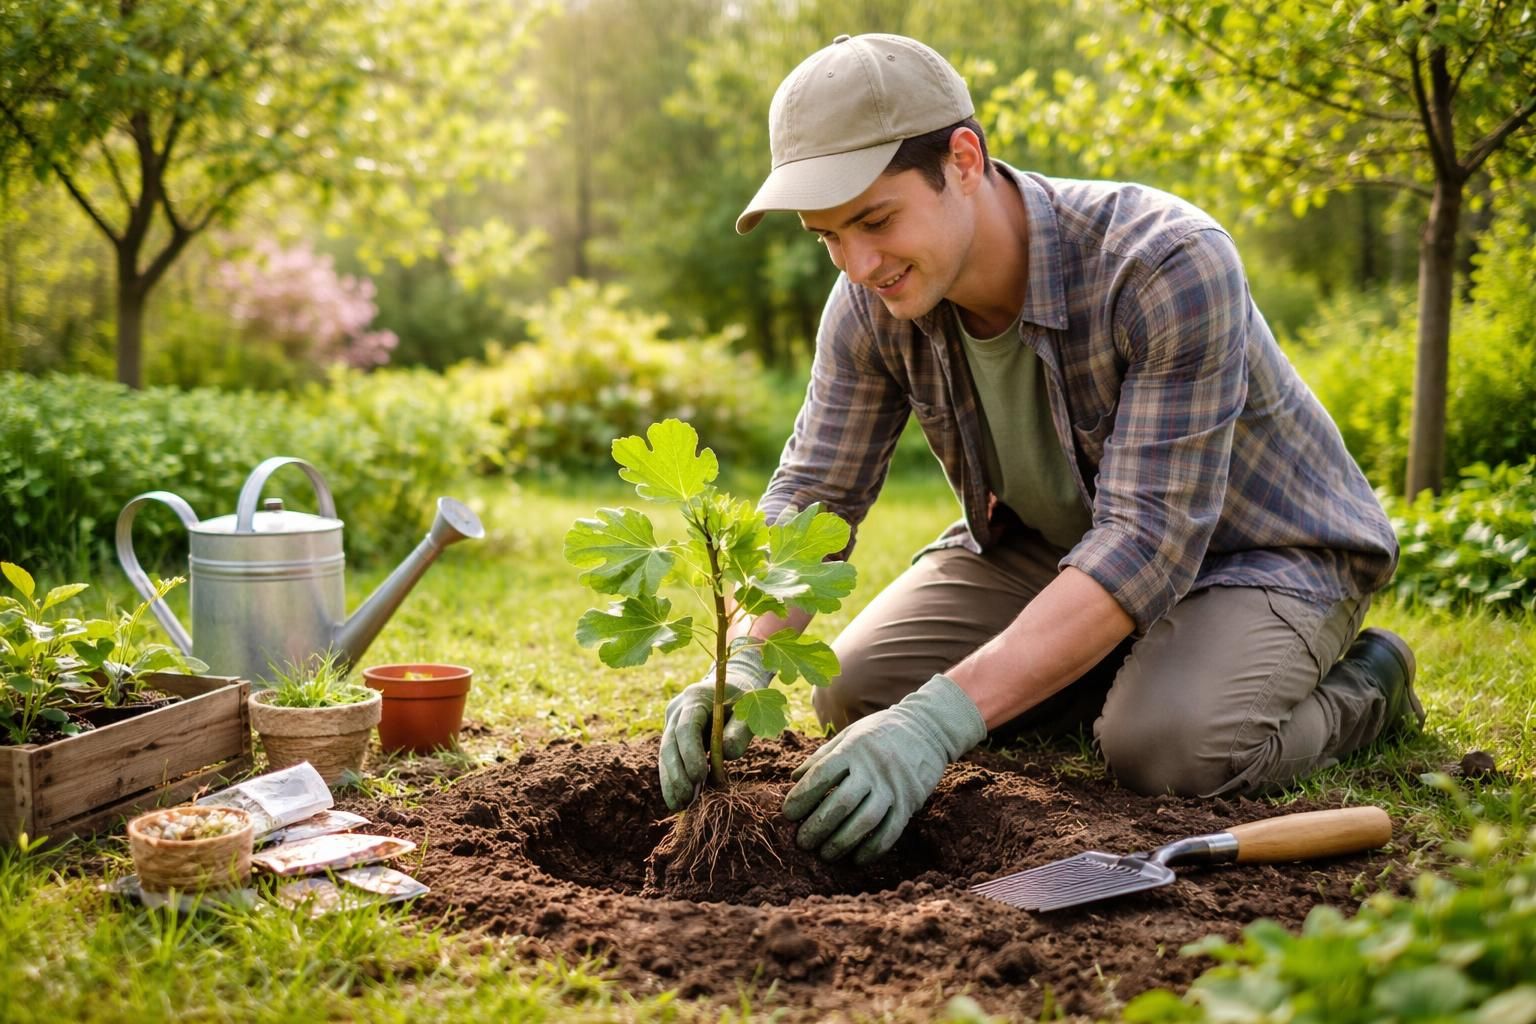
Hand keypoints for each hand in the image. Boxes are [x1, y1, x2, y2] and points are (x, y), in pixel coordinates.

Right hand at [658, 646, 771, 809]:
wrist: (731, 687)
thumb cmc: (744, 701)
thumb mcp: (749, 712)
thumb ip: (740, 731)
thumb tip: (727, 754)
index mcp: (695, 697)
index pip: (686, 727)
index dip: (690, 753)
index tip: (699, 777)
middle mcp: (677, 708)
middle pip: (670, 742)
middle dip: (677, 773)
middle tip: (688, 798)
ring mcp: (670, 721)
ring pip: (664, 754)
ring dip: (671, 781)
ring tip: (680, 805)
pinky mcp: (671, 735)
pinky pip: (668, 759)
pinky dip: (671, 780)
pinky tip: (676, 801)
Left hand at [782, 675, 986, 864]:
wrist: (928, 727)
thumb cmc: (881, 731)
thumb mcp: (850, 734)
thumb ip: (822, 756)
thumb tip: (793, 778)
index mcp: (853, 749)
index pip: (822, 775)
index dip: (802, 797)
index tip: (788, 814)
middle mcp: (872, 769)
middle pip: (841, 803)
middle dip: (818, 826)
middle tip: (802, 842)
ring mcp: (893, 787)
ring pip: (865, 821)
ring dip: (842, 842)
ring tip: (825, 855)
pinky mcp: (910, 802)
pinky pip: (890, 830)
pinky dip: (873, 848)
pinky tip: (857, 859)